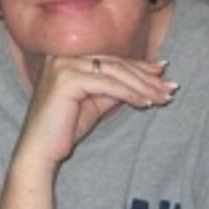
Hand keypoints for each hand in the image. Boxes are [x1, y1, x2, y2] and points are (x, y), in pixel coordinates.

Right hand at [14, 55, 177, 166]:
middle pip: (114, 64)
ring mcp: (63, 65)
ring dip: (143, 85)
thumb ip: (116, 88)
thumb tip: (146, 78)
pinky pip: (107, 85)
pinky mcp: (66, 79)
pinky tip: (146, 102)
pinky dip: (130, 93)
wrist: (38, 152)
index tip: (161, 71)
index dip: (138, 66)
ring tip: (163, 96)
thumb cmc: (64, 129)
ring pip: (114, 72)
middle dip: (145, 76)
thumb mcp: (95, 102)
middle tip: (170, 87)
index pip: (109, 60)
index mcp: (67, 58)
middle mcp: (63, 56)